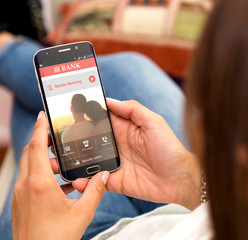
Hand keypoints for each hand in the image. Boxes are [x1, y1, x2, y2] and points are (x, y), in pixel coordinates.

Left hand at [12, 111, 108, 239]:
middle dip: (42, 139)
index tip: (43, 114)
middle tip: (56, 133)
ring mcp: (20, 194)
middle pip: (30, 152)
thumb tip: (105, 175)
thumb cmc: (55, 238)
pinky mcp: (20, 202)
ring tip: (63, 161)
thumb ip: (95, 191)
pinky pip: (30, 179)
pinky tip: (62, 184)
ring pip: (30, 166)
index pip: (36, 147)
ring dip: (43, 158)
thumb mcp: (82, 213)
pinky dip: (43, 174)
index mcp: (39, 184)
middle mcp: (25, 185)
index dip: (39, 128)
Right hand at [71, 99, 201, 209]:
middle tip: (56, 136)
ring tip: (59, 159)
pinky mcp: (115, 181)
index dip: (87, 113)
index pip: (102, 117)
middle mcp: (118, 144)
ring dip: (75, 159)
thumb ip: (134, 110)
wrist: (180, 179)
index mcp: (126, 128)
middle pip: (90, 138)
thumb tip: (110, 100)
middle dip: (74, 137)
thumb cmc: (170, 149)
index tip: (69, 108)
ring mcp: (115, 163)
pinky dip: (85, 181)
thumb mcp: (155, 123)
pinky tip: (76, 179)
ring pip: (89, 160)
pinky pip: (96, 181)